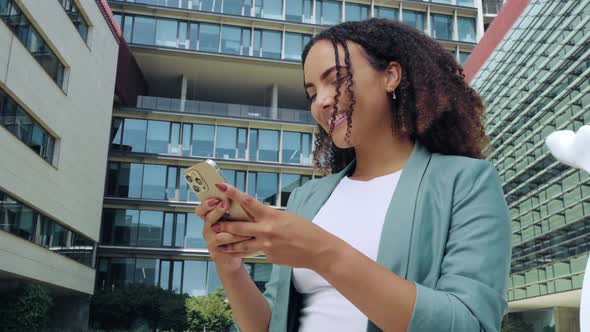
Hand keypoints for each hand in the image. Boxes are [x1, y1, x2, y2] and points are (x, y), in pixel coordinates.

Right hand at [195, 197, 257, 271]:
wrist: (235, 255)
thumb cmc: (235, 232)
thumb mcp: (234, 218)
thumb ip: (233, 208)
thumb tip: (239, 194)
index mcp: (210, 218)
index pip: (201, 210)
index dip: (205, 204)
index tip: (215, 198)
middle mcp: (208, 229)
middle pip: (208, 219)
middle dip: (217, 211)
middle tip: (225, 203)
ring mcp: (211, 242)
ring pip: (220, 235)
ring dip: (233, 228)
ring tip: (244, 222)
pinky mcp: (218, 253)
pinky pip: (228, 247)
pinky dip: (239, 241)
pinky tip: (249, 237)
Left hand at [211, 183, 341, 270]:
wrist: (317, 251)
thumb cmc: (305, 230)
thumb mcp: (286, 217)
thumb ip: (269, 217)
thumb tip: (257, 216)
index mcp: (271, 216)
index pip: (248, 202)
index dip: (233, 193)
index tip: (221, 186)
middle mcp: (266, 231)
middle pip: (238, 228)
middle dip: (224, 226)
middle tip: (213, 225)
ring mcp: (266, 247)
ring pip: (241, 246)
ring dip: (228, 245)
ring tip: (217, 244)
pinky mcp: (268, 258)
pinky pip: (255, 254)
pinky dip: (248, 252)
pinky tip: (242, 253)